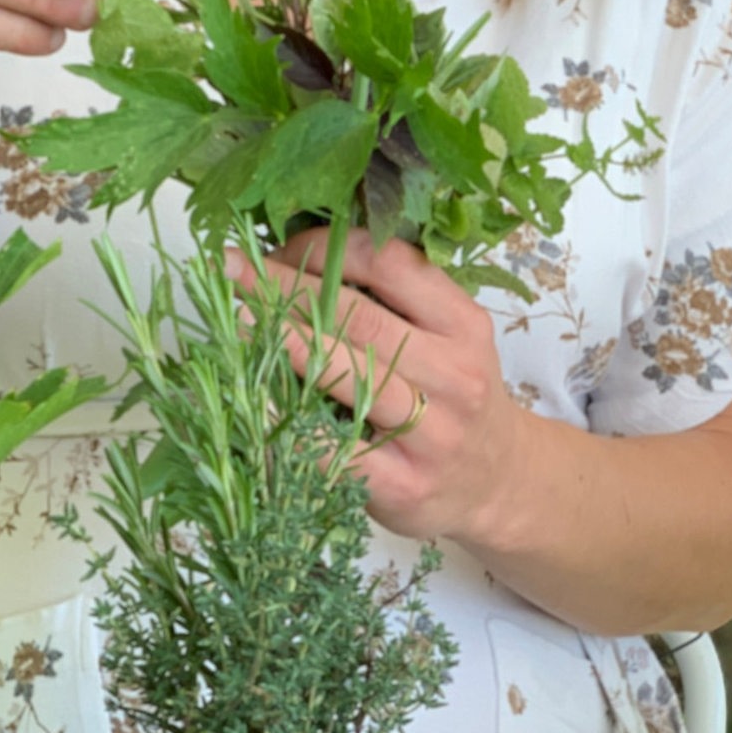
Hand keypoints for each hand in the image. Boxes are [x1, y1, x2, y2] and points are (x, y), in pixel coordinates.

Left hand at [240, 227, 531, 547]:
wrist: (499, 483)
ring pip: (348, 376)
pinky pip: (334, 448)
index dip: (326, 248)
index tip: (278, 246)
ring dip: (285, 342)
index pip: (390, 265)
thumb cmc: (452, 393)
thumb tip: (299, 251)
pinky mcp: (402, 486)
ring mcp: (430, 434)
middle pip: (359, 317)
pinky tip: (254, 398)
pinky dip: (291, 420)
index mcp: (462, 324)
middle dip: (286, 287)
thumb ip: (394, 298)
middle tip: (232, 267)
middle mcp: (453, 375)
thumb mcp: (448, 335)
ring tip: (236, 317)